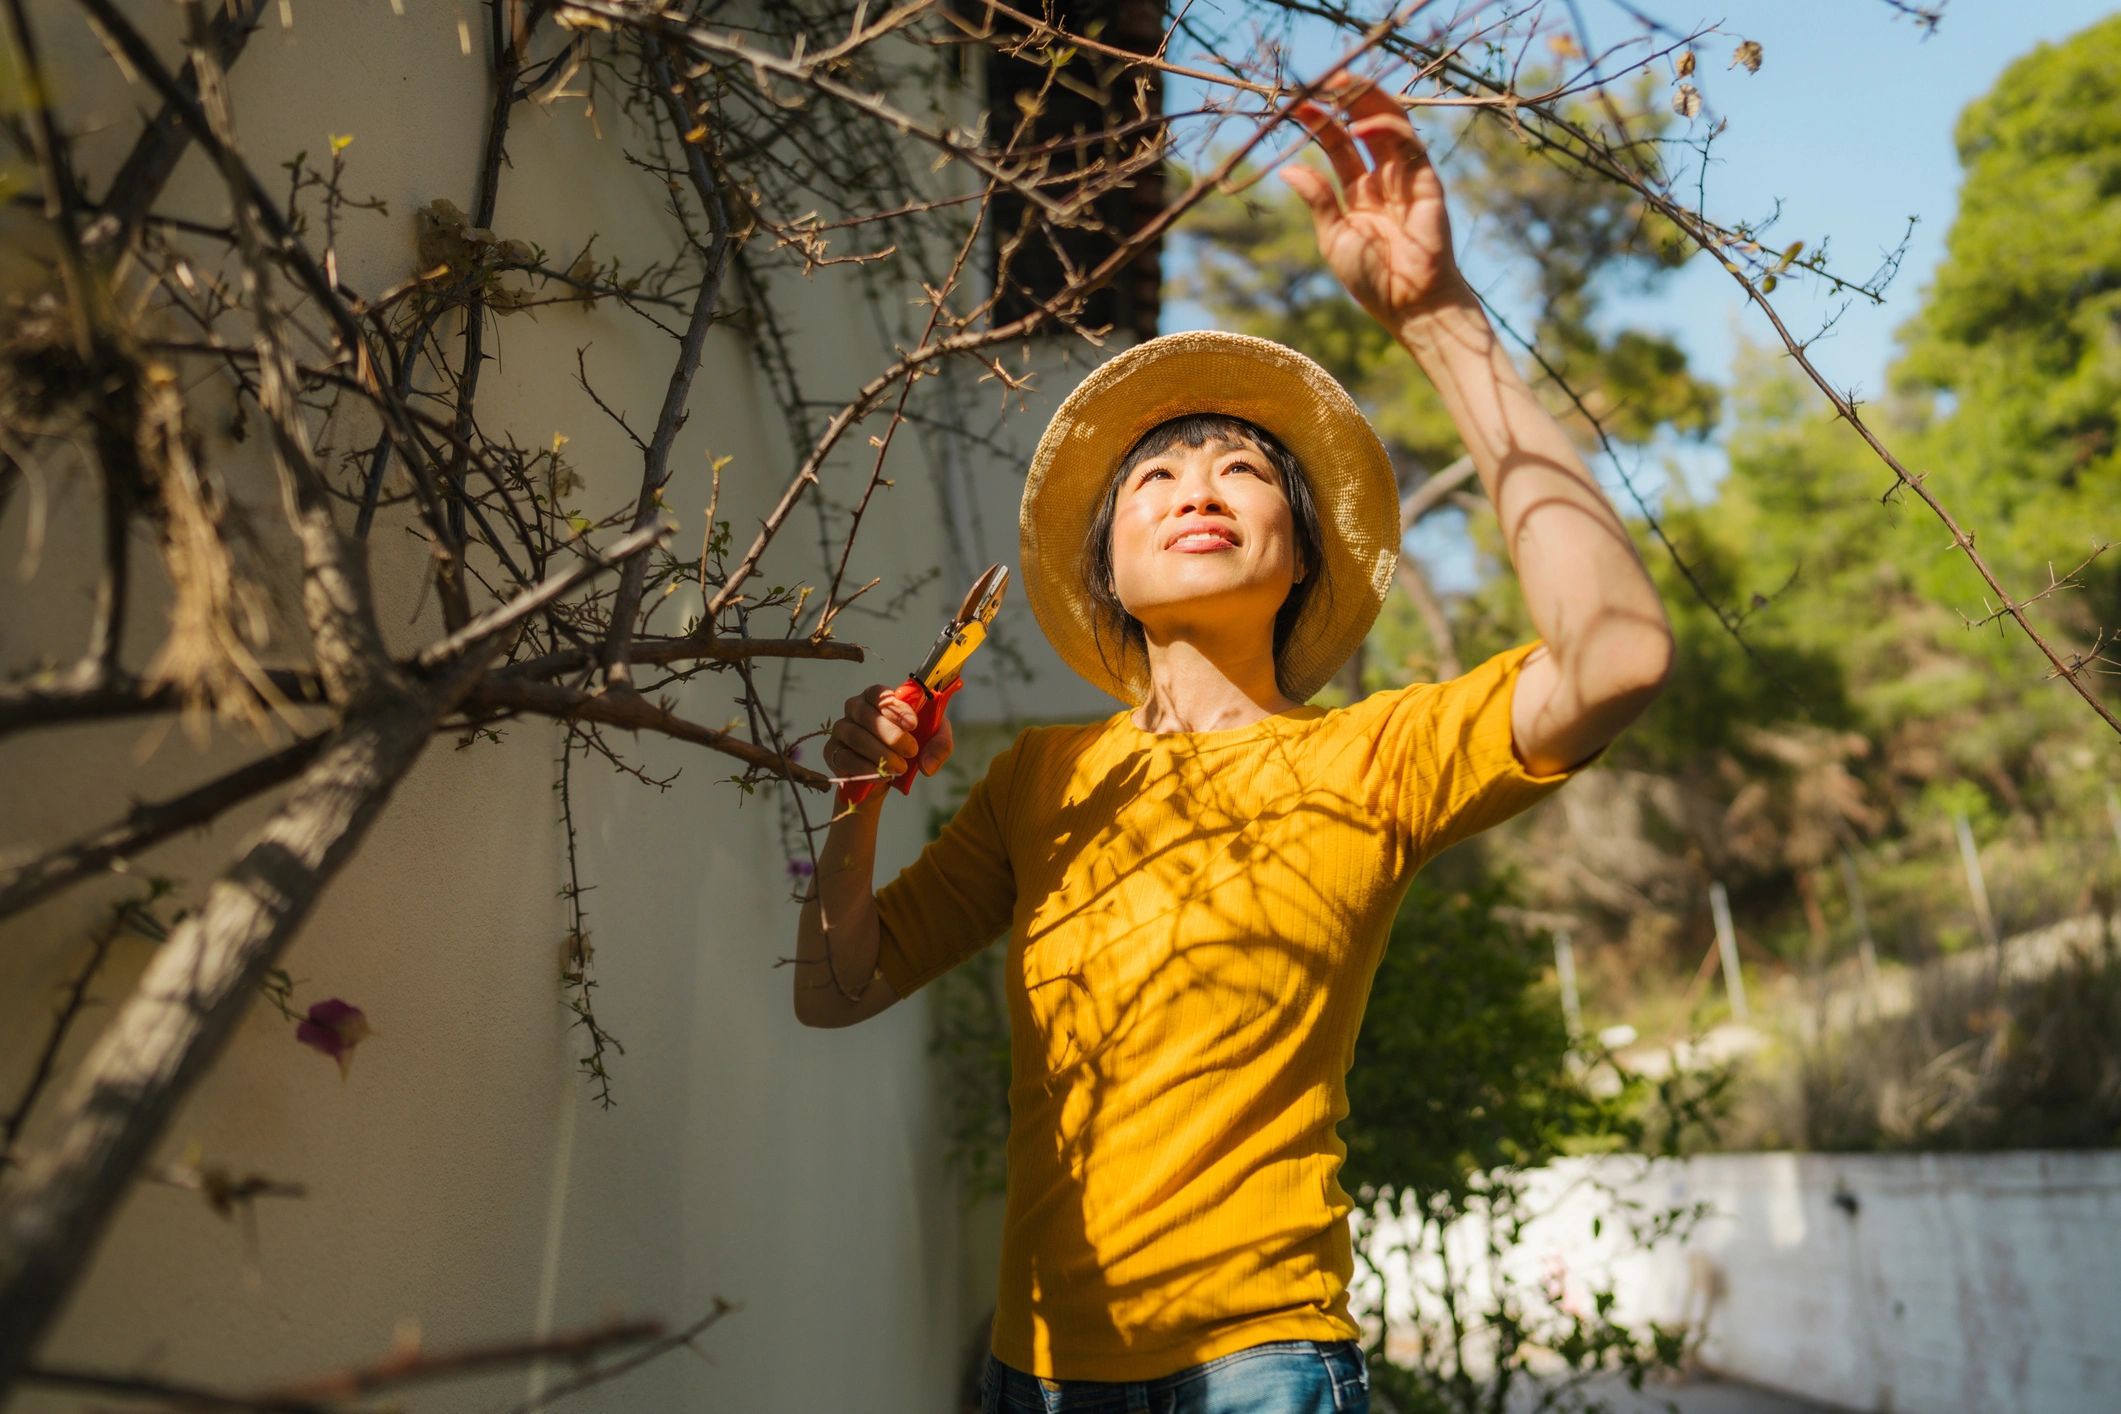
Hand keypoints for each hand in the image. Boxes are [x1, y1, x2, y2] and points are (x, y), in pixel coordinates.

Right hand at [824, 683, 953, 795]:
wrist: (888, 776)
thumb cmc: (909, 748)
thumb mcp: (933, 743)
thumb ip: (939, 746)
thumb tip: (927, 766)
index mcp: (878, 698)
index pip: (879, 693)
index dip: (895, 708)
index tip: (913, 725)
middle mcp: (856, 708)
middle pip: (866, 714)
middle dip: (891, 734)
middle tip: (912, 751)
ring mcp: (841, 729)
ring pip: (855, 736)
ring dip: (880, 753)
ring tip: (900, 768)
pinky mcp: (833, 752)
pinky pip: (844, 757)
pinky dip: (864, 767)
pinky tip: (881, 775)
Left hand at [1279, 72, 1471, 330]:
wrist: (1410, 304)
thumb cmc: (1372, 280)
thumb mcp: (1333, 236)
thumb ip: (1318, 199)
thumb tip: (1287, 168)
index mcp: (1359, 194)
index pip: (1340, 145)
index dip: (1320, 123)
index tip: (1295, 106)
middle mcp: (1383, 180)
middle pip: (1365, 126)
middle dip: (1345, 101)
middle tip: (1321, 82)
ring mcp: (1407, 178)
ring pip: (1391, 125)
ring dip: (1368, 101)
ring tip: (1342, 86)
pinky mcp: (1427, 183)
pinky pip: (1410, 145)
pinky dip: (1387, 129)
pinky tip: (1361, 126)